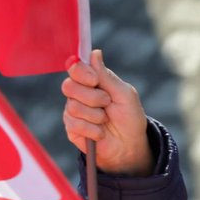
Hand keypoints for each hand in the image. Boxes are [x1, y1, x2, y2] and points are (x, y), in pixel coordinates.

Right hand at [61, 49, 153, 176]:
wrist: (130, 146)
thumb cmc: (130, 118)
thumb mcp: (124, 94)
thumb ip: (107, 76)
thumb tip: (94, 53)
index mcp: (92, 81)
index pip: (75, 68)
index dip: (81, 72)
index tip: (94, 80)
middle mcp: (80, 94)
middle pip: (69, 86)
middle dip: (91, 97)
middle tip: (106, 103)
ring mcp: (74, 111)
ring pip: (72, 106)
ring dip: (95, 115)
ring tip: (106, 120)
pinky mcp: (72, 128)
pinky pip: (74, 124)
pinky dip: (92, 130)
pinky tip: (101, 133)